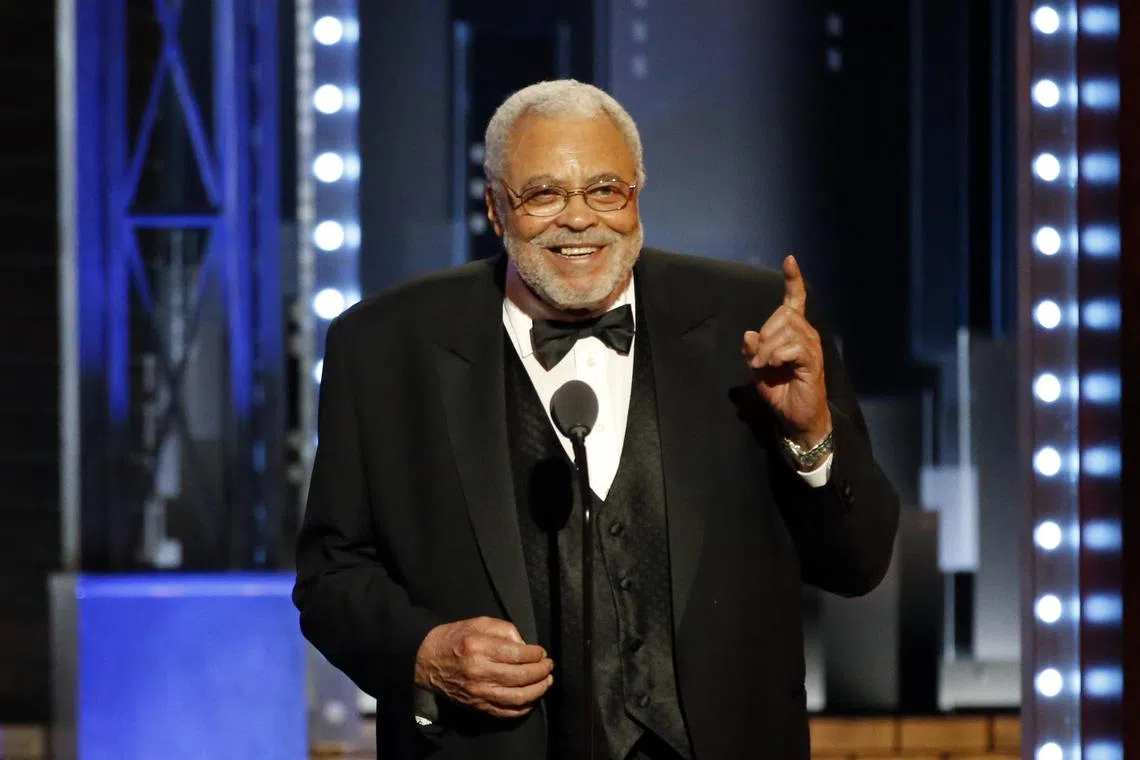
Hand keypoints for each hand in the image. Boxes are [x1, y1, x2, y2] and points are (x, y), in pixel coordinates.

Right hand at [414, 616, 553, 718]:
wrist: (426, 660)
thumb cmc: (453, 638)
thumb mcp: (478, 622)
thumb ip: (504, 629)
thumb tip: (525, 645)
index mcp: (479, 648)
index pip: (517, 654)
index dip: (536, 654)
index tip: (542, 652)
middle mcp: (479, 672)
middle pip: (520, 677)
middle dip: (541, 671)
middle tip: (549, 666)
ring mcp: (478, 692)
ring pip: (517, 697)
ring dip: (538, 690)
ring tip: (547, 681)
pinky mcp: (477, 706)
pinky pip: (505, 712)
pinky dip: (523, 708)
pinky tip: (532, 698)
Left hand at [742, 255, 831, 446]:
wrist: (796, 417)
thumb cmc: (780, 390)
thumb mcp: (758, 367)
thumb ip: (752, 349)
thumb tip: (749, 333)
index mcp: (794, 331)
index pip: (795, 300)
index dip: (793, 280)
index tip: (789, 259)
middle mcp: (807, 333)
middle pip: (782, 315)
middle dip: (764, 336)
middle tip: (758, 360)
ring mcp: (811, 346)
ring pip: (785, 330)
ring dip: (767, 349)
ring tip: (764, 367)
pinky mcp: (812, 361)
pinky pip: (791, 347)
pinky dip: (776, 356)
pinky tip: (773, 366)